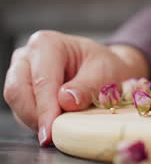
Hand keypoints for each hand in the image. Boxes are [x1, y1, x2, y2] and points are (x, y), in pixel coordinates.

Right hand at [3, 30, 148, 145]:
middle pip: (18, 91)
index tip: (51, 130)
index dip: (45, 108)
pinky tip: (56, 124)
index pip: (41, 80)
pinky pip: (22, 112)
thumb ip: (87, 86)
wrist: (105, 69)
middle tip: (54, 135)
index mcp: (47, 44)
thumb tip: (65, 101)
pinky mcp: (22, 92)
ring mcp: (21, 73)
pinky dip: (37, 122)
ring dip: (36, 121)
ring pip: (17, 104)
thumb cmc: (104, 66)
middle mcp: (28, 56)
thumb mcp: (105, 72)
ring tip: (61, 127)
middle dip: (36, 116)